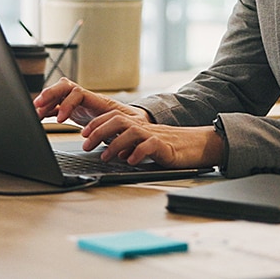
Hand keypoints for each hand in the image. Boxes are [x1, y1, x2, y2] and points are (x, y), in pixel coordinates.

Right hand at [32, 77, 146, 127]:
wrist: (131, 124)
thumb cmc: (131, 123)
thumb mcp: (128, 125)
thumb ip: (122, 126)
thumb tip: (119, 131)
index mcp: (98, 100)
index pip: (77, 93)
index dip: (67, 104)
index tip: (61, 119)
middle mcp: (87, 98)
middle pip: (64, 87)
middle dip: (50, 93)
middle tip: (38, 104)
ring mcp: (79, 103)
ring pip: (58, 96)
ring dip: (46, 101)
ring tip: (35, 111)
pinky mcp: (74, 111)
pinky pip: (57, 107)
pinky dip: (47, 110)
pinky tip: (39, 116)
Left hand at [82, 112, 223, 168]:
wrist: (196, 145)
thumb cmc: (169, 145)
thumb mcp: (144, 143)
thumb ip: (128, 145)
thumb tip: (111, 153)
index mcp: (138, 125)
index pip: (113, 117)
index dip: (96, 123)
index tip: (83, 134)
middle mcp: (144, 127)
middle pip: (118, 120)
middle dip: (99, 131)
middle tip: (86, 145)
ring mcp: (155, 135)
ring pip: (131, 132)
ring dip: (115, 144)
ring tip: (105, 157)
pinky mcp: (165, 147)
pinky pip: (150, 146)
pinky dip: (138, 153)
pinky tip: (131, 162)